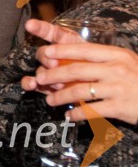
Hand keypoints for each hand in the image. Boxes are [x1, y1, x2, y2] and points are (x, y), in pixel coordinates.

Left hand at [21, 18, 137, 123]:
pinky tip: (69, 116)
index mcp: (116, 55)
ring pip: (80, 91)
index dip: (62, 51)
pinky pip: (92, 111)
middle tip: (40, 79)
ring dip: (61, 96)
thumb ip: (104, 59)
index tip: (46, 53)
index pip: (83, 50)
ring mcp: (118, 89)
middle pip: (76, 70)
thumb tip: (71, 59)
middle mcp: (116, 69)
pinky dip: (77, 114)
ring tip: (51, 101)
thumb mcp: (126, 62)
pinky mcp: (120, 108)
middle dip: (53, 74)